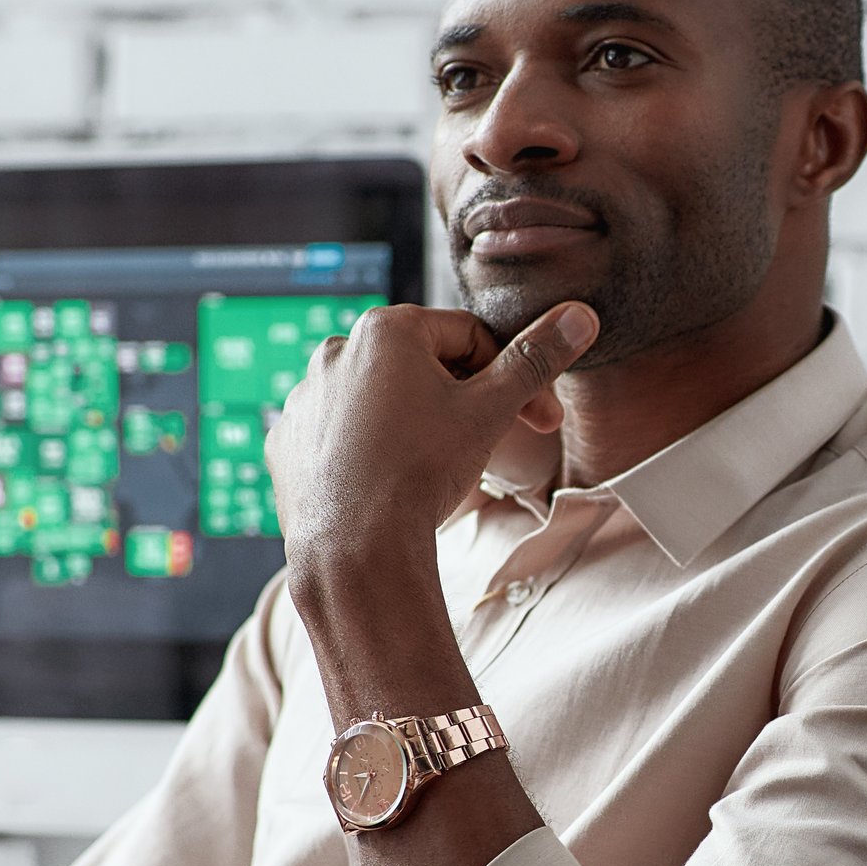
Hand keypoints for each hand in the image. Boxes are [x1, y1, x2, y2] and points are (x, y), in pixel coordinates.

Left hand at [263, 301, 596, 596]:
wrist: (356, 550)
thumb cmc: (420, 473)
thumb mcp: (491, 411)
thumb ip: (536, 359)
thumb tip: (579, 315)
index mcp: (386, 330)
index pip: (470, 337)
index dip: (511, 376)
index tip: (533, 416)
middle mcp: (336, 352)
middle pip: (423, 366)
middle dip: (463, 400)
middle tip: (489, 444)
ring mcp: (306, 398)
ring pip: (380, 400)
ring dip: (414, 422)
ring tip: (433, 468)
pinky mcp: (287, 441)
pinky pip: (340, 434)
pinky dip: (367, 449)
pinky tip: (388, 481)